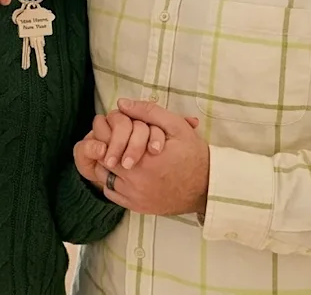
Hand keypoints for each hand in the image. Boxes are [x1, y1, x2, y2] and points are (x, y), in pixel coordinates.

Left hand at [73, 108, 198, 189]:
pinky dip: (111, 181)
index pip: (106, 142)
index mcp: (144, 160)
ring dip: (105, 163)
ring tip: (115, 151)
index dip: (104, 129)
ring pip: (103, 177)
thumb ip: (148, 112)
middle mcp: (136, 182)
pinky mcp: (137, 207)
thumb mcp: (177, 126)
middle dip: (103, 144)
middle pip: (102, 159)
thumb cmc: (193, 154)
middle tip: (108, 136)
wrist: (208, 186)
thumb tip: (122, 104)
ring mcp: (135, 197)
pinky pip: (111, 193)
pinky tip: (121, 170)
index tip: (107, 122)